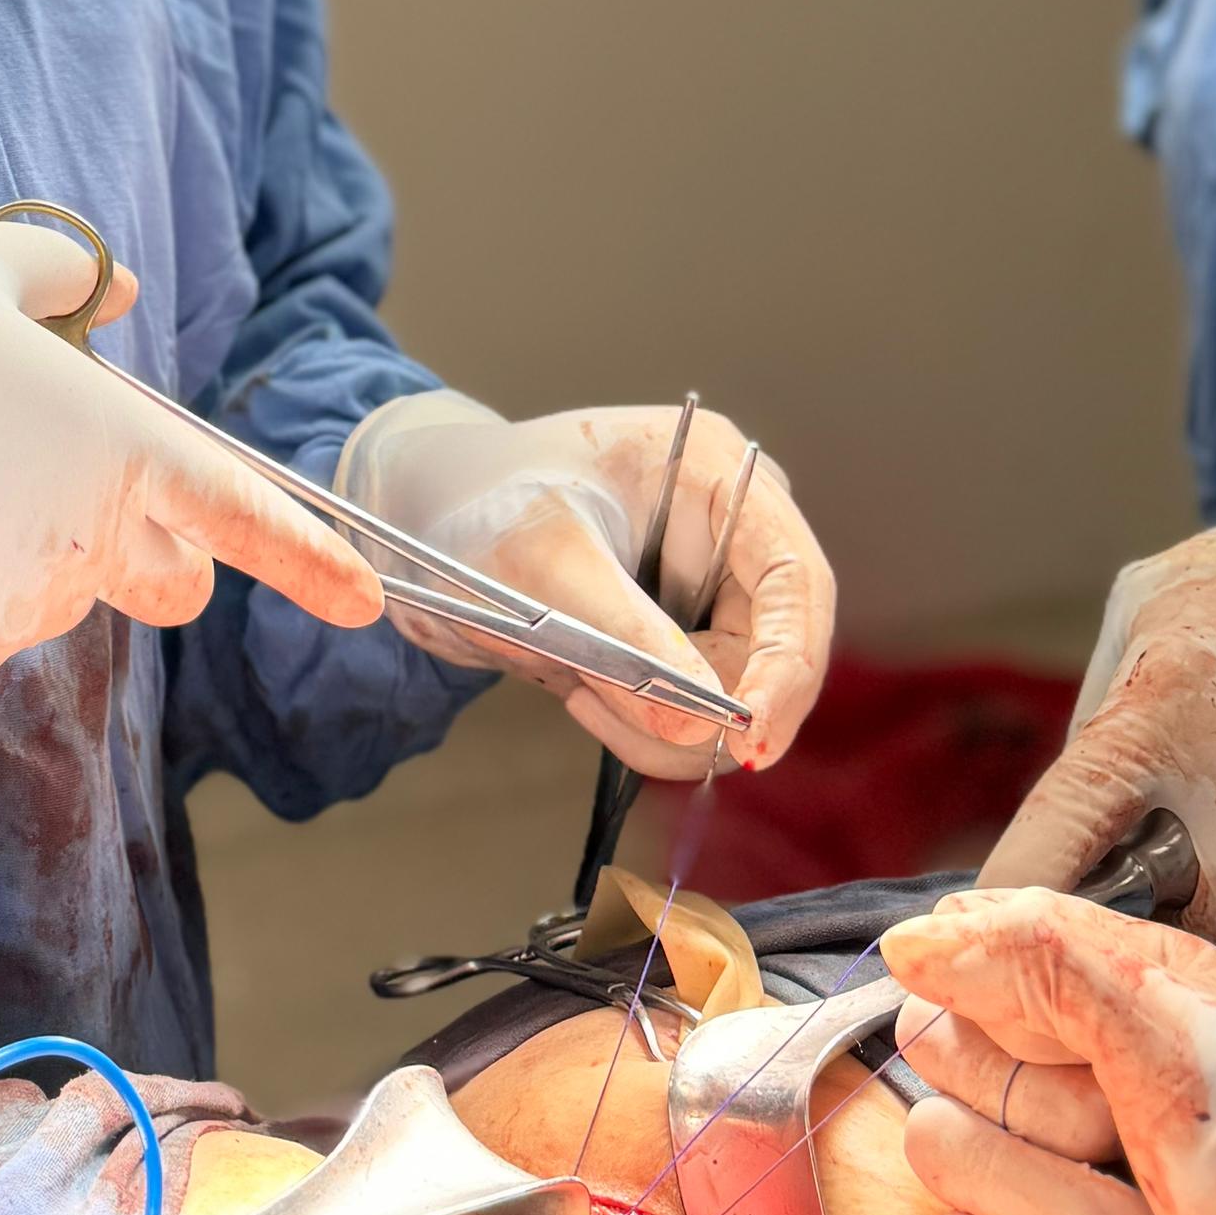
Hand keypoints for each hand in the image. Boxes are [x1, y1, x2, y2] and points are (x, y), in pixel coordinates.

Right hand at [0, 221, 383, 692]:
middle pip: (160, 572)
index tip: (367, 601)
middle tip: (41, 472)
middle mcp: (73, 540)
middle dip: (143, 544)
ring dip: (14, 551)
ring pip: (51, 595)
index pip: (234, 513)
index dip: (309, 561)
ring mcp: (5, 615)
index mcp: (99, 440)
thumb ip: (54, 279)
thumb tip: (119, 287)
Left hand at [330, 391, 832, 775]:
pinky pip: (688, 712)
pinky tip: (579, 689)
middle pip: (772, 653)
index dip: (788, 667)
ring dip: (658, 719)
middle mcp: (727, 531)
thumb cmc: (475, 501)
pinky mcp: (673, 639)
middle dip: (702, 705)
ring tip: (574, 684)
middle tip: (603, 707)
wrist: (419, 517)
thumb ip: (626, 641)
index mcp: (716, 474)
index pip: (796, 581)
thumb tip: (701, 729)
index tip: (749, 740)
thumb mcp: (543, 562)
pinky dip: (640, 723)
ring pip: (729, 698)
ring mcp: (704, 588)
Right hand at [883, 885, 1215, 1214]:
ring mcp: (1051, 1181)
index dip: (1008, 999)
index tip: (1082, 1051)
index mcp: (1123, 991)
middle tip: (1138, 1156)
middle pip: (940, 1050)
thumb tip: (905, 944)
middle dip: (1044, 1121)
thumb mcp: (1184, 1050)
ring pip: (944, 1156)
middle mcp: (1080, 1076)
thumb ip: (1044, 965)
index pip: (975, 940)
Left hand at [974, 486, 1215, 963]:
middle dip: (1139, 945)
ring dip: (1207, 925)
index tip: (970, 934)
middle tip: (1103, 926)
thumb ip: (1093, 741)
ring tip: (1184, 873)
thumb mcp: (1124, 638)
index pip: (1069, 830)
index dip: (1016, 892)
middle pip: (1182, 931)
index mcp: (1158, 718)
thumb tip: (1049, 851)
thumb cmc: (1210, 605)